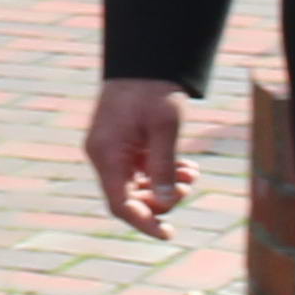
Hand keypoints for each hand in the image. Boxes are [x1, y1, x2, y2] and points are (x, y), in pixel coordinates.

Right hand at [83, 79, 193, 236]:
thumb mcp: (165, 127)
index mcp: (106, 153)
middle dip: (161, 199)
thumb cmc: (153, 89)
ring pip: (136, 186)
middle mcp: (102, 156)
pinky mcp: (121, 146)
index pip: (120, 203)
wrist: (145, 60)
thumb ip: (163, 166)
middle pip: (128, 198)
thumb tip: (165, 202)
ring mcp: (110, 151)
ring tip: (192, 172)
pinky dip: (160, 173)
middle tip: (188, 184)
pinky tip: (185, 166)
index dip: (144, 222)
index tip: (168, 235)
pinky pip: (139, 172)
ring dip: (164, 186)